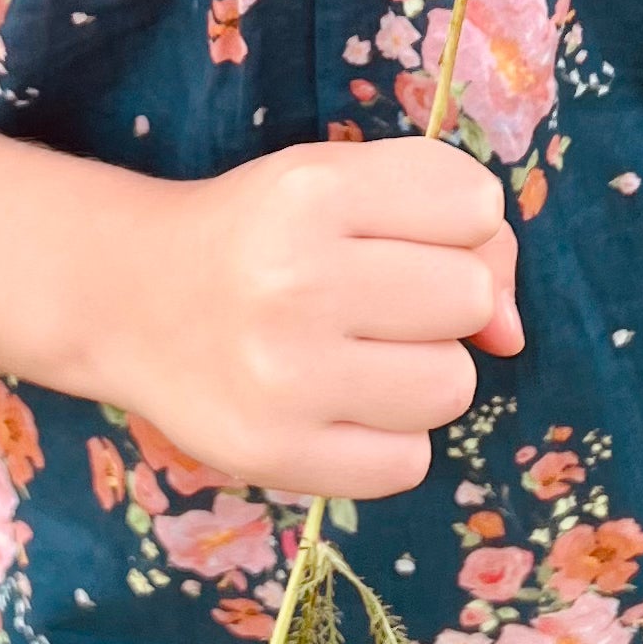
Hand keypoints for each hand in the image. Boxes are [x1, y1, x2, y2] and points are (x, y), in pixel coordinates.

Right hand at [103, 136, 521, 500]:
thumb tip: (511, 334)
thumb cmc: (260, 231)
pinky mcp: (275, 455)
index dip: (457, 222)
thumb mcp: (340, 179)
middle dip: (441, 298)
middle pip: (472, 297)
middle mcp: (297, 280)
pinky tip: (337, 404)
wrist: (131, 298)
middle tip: (374, 297)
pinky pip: (410, 463)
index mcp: (313, 189)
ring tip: (357, 353)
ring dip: (421, 372)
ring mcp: (285, 376)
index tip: (403, 232)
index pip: (477, 205)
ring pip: (452, 386)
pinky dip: (389, 439)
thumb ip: (446, 216)